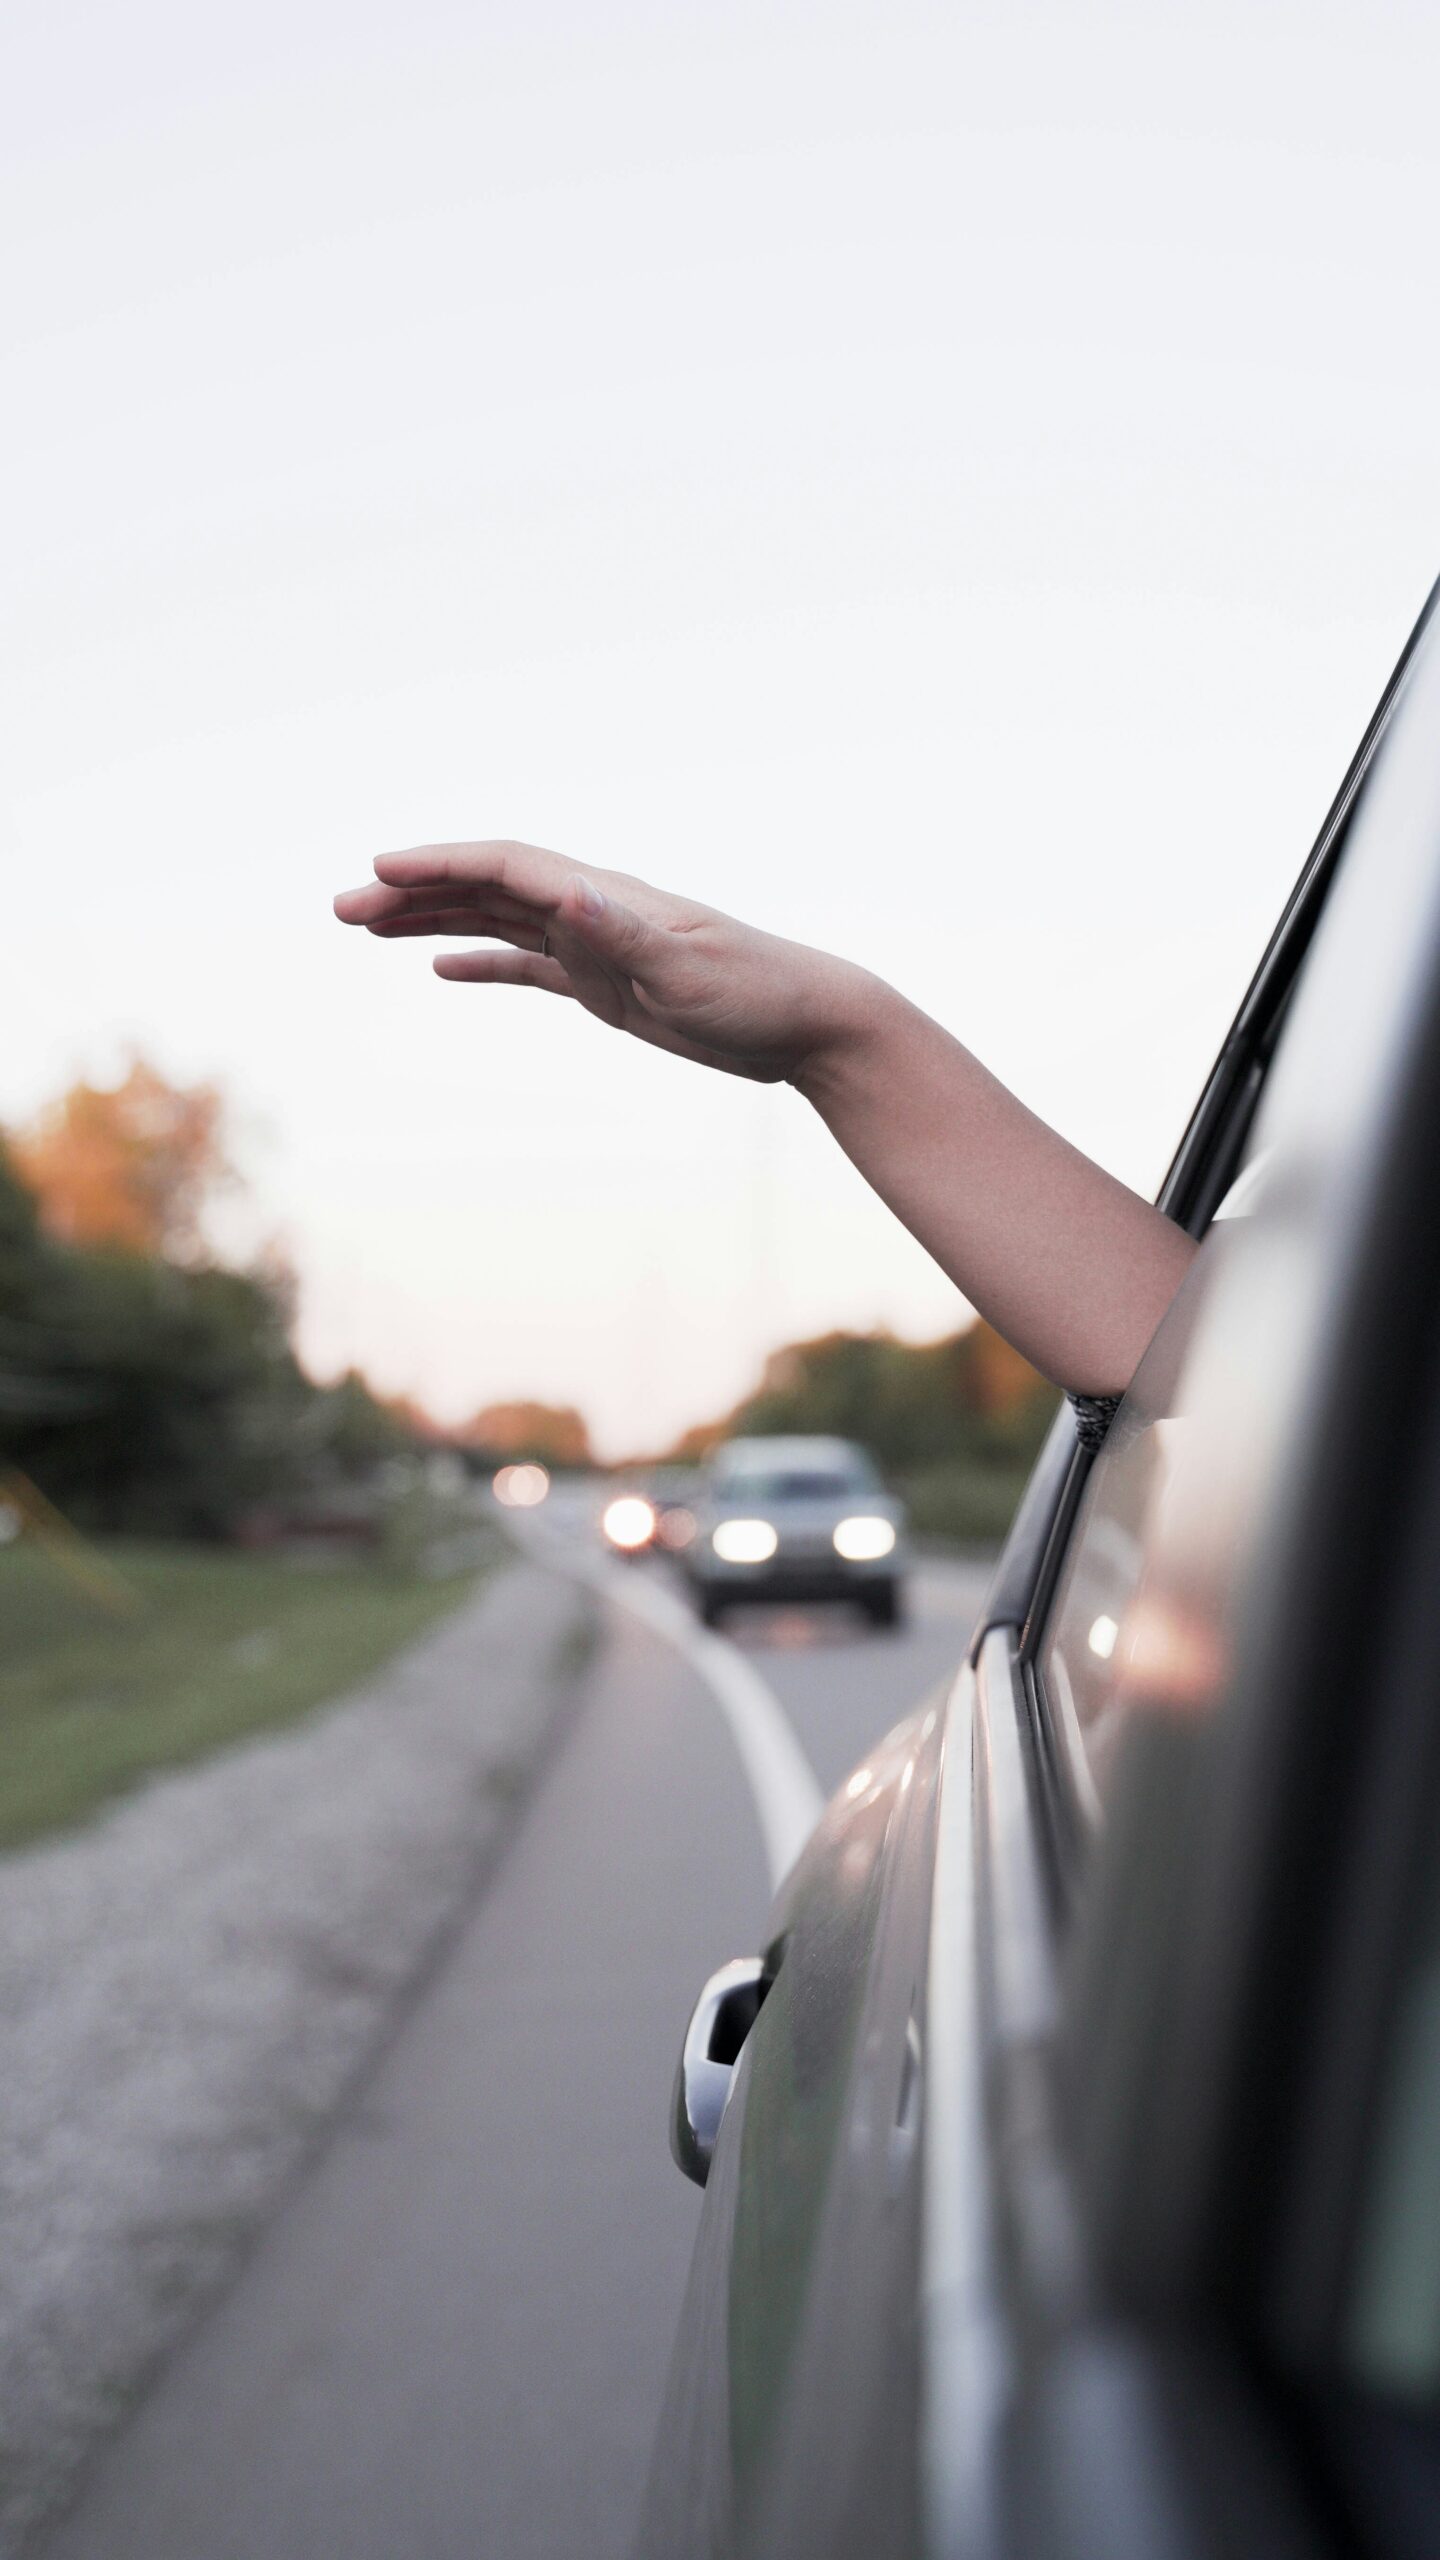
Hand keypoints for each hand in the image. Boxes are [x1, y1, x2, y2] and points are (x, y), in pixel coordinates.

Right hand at [334, 841, 875, 1083]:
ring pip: (497, 920)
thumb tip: (568, 893)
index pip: (506, 867)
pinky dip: (482, 959)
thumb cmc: (758, 995)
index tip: (377, 871)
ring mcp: (596, 944)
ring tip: (366, 925)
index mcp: (606, 897)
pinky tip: (440, 965)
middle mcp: (593, 909)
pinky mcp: (607, 983)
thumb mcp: (687, 971)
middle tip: (342, 909)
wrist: (808, 1025)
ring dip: (433, 917)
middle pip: (486, 887)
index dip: (439, 865)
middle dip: (414, 891)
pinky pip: (528, 965)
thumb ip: (622, 934)